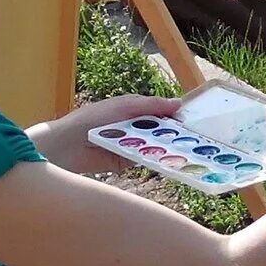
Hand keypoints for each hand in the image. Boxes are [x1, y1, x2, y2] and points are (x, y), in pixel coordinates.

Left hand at [41, 94, 182, 175]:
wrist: (68, 146)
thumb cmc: (92, 119)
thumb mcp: (124, 106)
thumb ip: (151, 105)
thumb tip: (178, 103)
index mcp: (133, 110)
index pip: (160, 112)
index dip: (175, 116)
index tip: (193, 121)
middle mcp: (134, 127)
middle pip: (161, 130)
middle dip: (176, 134)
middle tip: (197, 140)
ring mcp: (132, 145)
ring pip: (155, 146)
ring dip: (168, 147)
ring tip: (190, 151)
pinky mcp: (127, 161)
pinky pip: (145, 159)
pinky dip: (155, 159)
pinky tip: (171, 160)